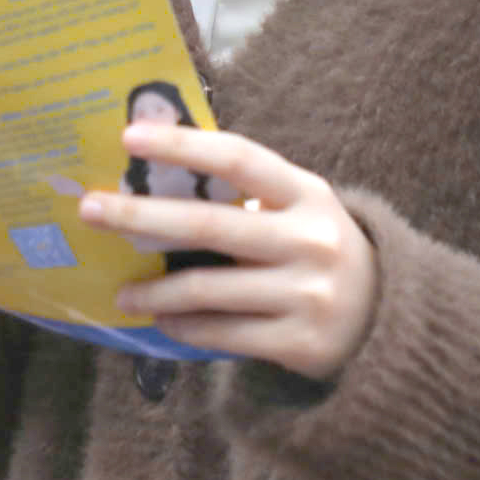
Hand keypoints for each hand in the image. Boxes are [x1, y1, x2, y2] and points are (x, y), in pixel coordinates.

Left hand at [83, 123, 378, 381]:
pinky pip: (223, 333)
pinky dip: (184, 327)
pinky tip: (162, 321)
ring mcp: (308, 294)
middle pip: (210, 226)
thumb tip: (154, 181)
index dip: (183, 145)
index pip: (239, 159)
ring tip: (123, 293)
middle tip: (89, 210)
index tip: (128, 137)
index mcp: (308, 193)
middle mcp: (311, 239)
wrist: (390, 324)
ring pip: (207, 290)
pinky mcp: (300, 342)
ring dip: (154, 291)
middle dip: (141, 217)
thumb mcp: (299, 211)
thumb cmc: (319, 251)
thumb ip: (245, 197)